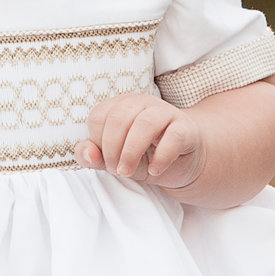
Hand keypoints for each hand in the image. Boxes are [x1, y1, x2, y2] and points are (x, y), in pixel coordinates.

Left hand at [78, 93, 203, 189]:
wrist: (181, 163)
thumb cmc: (144, 156)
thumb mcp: (115, 159)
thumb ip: (94, 156)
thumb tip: (88, 154)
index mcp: (120, 105)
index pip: (98, 117)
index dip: (97, 142)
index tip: (106, 162)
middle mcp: (142, 103)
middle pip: (119, 118)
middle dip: (112, 149)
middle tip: (117, 170)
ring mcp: (166, 112)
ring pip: (145, 123)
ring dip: (131, 152)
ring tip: (128, 172)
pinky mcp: (186, 128)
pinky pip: (174, 137)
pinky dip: (161, 156)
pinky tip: (154, 170)